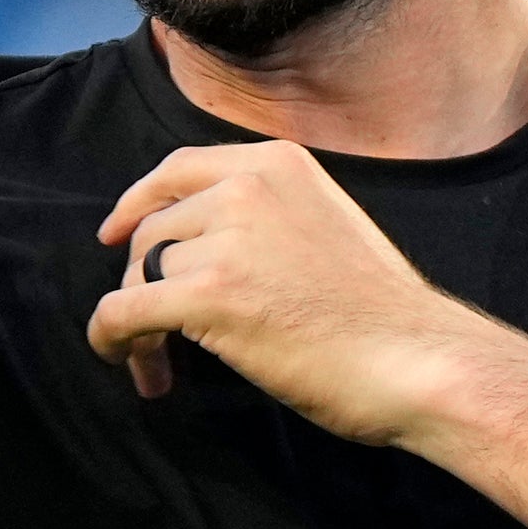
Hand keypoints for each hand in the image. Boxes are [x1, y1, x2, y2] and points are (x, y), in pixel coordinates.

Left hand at [89, 141, 491, 441]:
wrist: (417, 359)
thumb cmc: (380, 313)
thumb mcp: (324, 224)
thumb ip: (267, 216)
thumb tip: (200, 245)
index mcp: (276, 164)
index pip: (179, 170)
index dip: (137, 202)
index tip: (116, 234)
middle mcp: (245, 189)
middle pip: (154, 230)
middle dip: (143, 281)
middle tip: (154, 333)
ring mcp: (226, 240)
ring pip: (141, 275)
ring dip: (137, 322)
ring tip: (156, 365)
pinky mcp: (208, 295)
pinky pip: (123, 311)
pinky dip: (110, 337)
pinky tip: (124, 360)